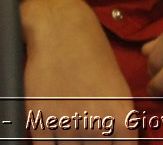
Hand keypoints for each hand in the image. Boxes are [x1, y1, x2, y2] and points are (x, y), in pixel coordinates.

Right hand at [19, 0, 135, 140]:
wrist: (62, 28)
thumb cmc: (91, 55)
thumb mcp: (118, 90)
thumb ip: (119, 125)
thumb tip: (115, 144)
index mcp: (122, 118)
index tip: (102, 143)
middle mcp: (97, 123)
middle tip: (85, 136)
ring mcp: (67, 121)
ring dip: (69, 144)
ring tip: (69, 129)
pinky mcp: (40, 117)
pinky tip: (51, 136)